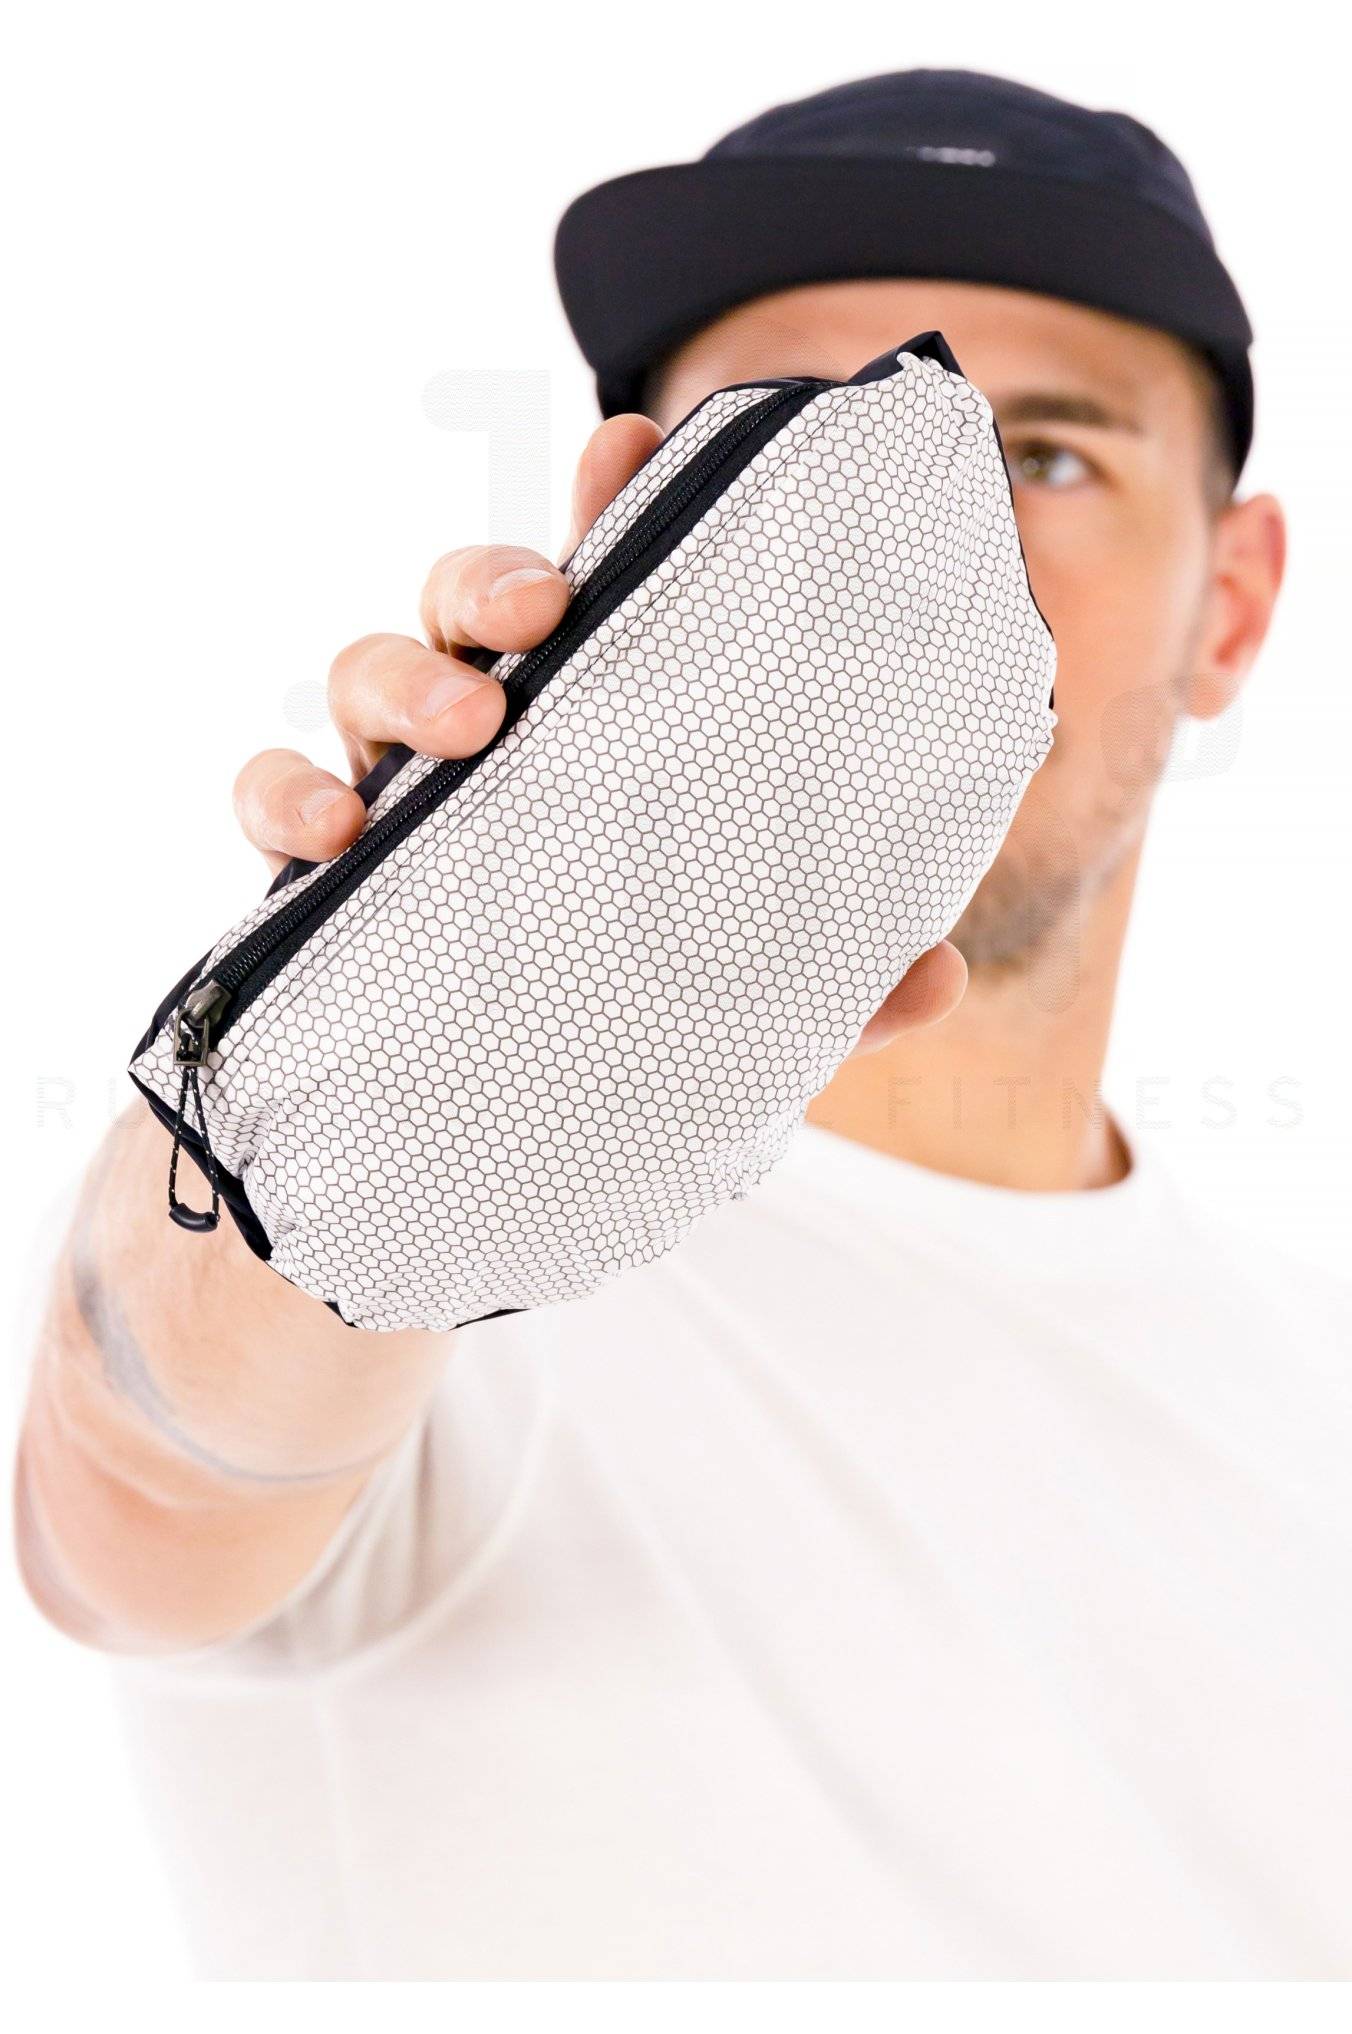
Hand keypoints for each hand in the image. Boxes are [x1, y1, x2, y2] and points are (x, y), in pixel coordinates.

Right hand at [231, 413, 964, 1047]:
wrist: (460, 1134)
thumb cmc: (606, 1023)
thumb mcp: (736, 1008)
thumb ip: (832, 985)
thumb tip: (938, 974)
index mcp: (584, 738)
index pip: (599, 593)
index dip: (609, 501)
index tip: (636, 437)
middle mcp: (481, 743)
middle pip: (462, 602)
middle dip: (493, 578)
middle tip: (546, 607)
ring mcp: (387, 798)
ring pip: (359, 672)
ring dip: (404, 679)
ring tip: (467, 727)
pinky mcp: (310, 876)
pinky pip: (264, 796)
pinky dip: (282, 797)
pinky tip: (332, 838)